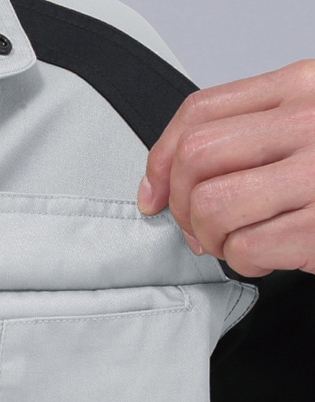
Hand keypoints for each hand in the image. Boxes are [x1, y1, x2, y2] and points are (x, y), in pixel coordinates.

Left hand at [137, 60, 314, 277]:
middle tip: (200, 225)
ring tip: (237, 240)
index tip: (154, 193)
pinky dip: (245, 262)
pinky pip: (244, 248)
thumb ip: (243, 138)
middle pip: (196, 158)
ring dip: (211, 237)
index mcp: (301, 87)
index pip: (199, 112)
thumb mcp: (303, 131)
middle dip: (181, 205)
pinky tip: (270, 253)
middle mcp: (311, 121)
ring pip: (211, 206)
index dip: (160, 159)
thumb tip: (162, 182)